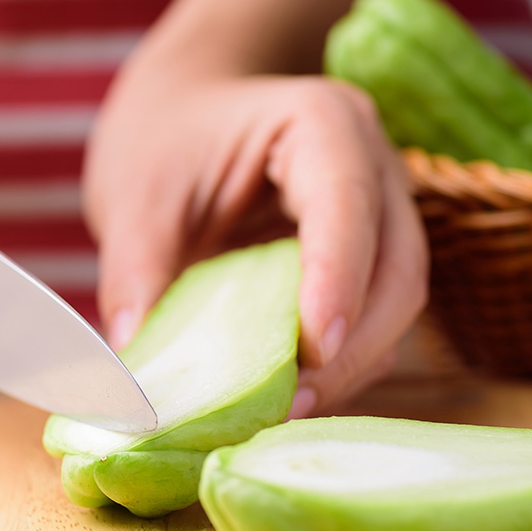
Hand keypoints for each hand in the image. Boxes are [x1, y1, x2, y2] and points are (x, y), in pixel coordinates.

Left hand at [85, 62, 428, 417]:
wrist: (179, 117)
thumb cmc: (161, 141)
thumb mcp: (135, 201)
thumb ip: (136, 277)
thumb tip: (136, 370)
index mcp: (320, 123)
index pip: (346, 203)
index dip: (338, 278)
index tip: (315, 347)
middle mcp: (372, 166)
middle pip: (397, 267)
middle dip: (352, 346)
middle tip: (288, 405)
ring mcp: (379, 215)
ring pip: (396, 303)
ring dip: (350, 366)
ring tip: (280, 413)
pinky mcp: (366, 261)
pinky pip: (372, 321)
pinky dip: (338, 365)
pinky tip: (285, 398)